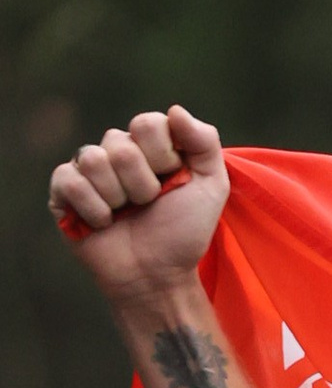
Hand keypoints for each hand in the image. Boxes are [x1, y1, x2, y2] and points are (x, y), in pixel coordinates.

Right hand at [49, 106, 230, 301]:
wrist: (158, 277)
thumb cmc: (184, 234)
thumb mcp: (211, 187)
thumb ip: (204, 142)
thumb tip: (175, 110)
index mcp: (149, 145)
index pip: (148, 124)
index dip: (163, 157)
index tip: (173, 182)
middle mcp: (116, 151)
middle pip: (121, 144)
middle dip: (143, 185)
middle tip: (149, 206)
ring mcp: (88, 169)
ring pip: (94, 160)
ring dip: (118, 198)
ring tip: (127, 215)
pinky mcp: (63, 191)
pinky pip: (70, 180)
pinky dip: (94, 209)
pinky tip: (103, 224)